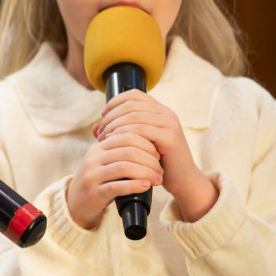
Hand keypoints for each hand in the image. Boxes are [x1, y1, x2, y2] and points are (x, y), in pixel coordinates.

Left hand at [96, 90, 216, 221]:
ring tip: (103, 139)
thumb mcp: (134, 144)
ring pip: (133, 116)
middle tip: (99, 132)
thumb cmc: (156, 162)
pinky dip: (123, 134)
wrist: (182, 180)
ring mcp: (169, 124)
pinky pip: (141, 130)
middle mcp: (166, 113)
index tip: (103, 117)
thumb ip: (116, 133)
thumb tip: (93, 127)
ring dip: (114, 126)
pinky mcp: (170, 137)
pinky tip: (114, 143)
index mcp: (159, 110)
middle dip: (110, 117)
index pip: (134, 94)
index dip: (114, 102)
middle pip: (130, 104)